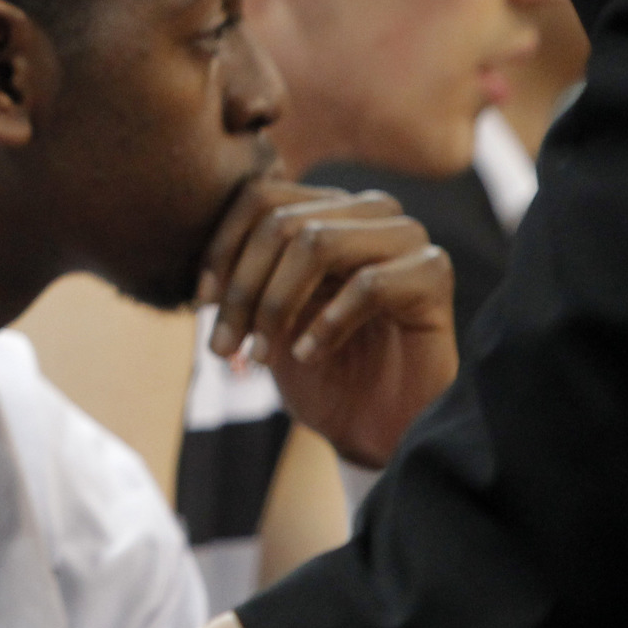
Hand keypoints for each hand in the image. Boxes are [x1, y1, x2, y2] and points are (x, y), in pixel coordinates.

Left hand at [199, 177, 455, 467]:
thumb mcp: (264, 316)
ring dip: (276, 304)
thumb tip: (193, 261)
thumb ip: (238, 276)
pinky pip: (368, 284)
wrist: (376, 430)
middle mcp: (368, 210)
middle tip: (225, 348)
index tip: (202, 303)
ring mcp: (406, 237)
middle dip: (243, 289)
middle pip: (282, 222)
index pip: (261, 197)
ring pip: (317, 243)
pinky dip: (326, 323)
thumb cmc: (319, 371)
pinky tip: (308, 355)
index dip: (222, 248)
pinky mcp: (433, 275)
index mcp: (327, 208)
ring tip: (261, 355)